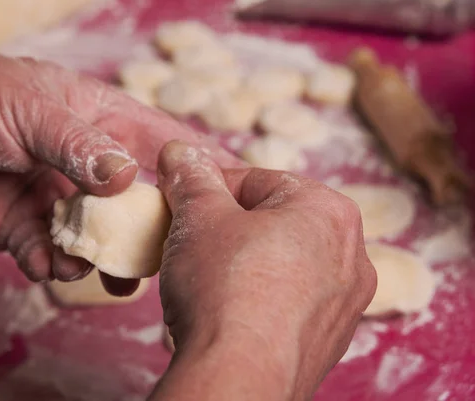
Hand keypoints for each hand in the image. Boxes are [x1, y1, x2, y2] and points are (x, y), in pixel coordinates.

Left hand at [0, 47, 240, 286]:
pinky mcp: (30, 229)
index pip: (166, 145)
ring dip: (107, 258)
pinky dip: (57, 266)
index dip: (204, 169)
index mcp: (104, 122)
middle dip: (157, 230)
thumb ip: (79, 144)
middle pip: (143, 202)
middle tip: (170, 256)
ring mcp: (63, 199)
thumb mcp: (31, 109)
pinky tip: (47, 263)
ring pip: (104, 238)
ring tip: (103, 271)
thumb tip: (127, 176)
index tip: (236, 195)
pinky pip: (57, 256)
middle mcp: (91, 164)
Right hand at [150, 141, 375, 400]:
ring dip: (242, 263)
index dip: (209, 188)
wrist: (238, 380)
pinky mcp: (328, 340)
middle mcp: (351, 254)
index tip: (181, 201)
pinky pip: (289, 303)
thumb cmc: (224, 289)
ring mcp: (345, 302)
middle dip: (227, 227)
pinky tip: (228, 312)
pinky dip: (258, 299)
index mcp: (328, 210)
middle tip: (191, 240)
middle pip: (271, 221)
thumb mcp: (199, 216)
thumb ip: (192, 177)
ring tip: (206, 278)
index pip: (255, 179)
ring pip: (281, 263)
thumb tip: (180, 154)